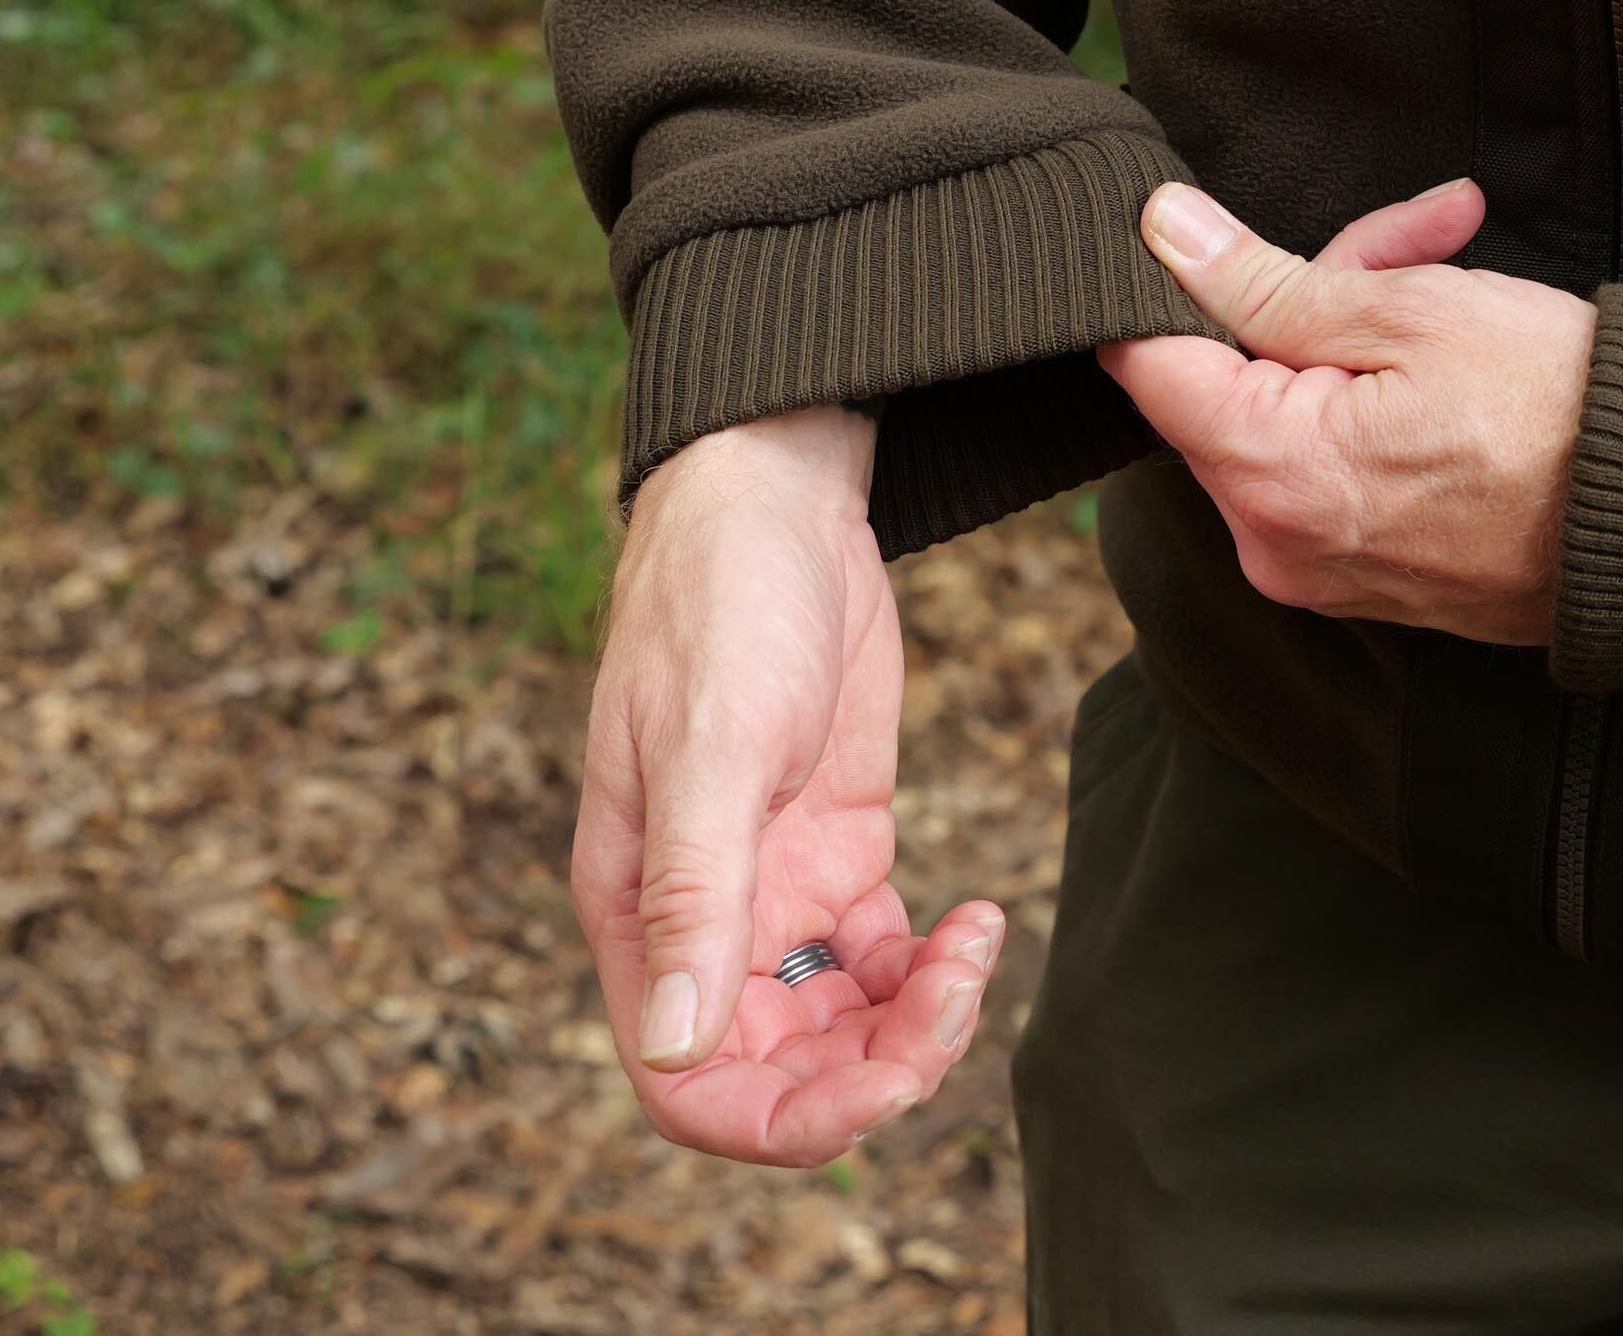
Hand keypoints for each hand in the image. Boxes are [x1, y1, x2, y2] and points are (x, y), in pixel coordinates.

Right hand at [574, 407, 1003, 1166]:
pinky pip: (887, 967)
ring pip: (843, 1032)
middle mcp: (702, 923)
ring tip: (976, 947)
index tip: (884, 1077)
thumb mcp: (711, 748)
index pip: (689, 1088)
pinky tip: (982, 917)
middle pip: (781, 1075)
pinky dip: (938, 970)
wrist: (778, 500)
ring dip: (918, 1024)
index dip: (783, 1121)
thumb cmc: (718, 607)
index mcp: (639, 916)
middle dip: (876, 1069)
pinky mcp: (840, 856)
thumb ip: (692, 900)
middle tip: (954, 993)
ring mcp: (775, 893)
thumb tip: (677, 1054)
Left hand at [1100, 180, 1597, 644]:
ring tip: (1456, 261)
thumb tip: (1159, 232)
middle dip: (1307, 293)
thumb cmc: (1564, 409)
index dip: (1173, 285)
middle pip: (1230, 386)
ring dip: (1354, 333)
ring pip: (1286, 417)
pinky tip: (1453, 349)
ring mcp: (1317, 571)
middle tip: (1418, 235)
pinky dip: (1370, 403)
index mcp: (1268, 477)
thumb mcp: (1408, 312)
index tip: (1220, 232)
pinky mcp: (1361, 579)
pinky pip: (1329, 468)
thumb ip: (1264, 281)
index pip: (1149, 366)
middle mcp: (1272, 544)